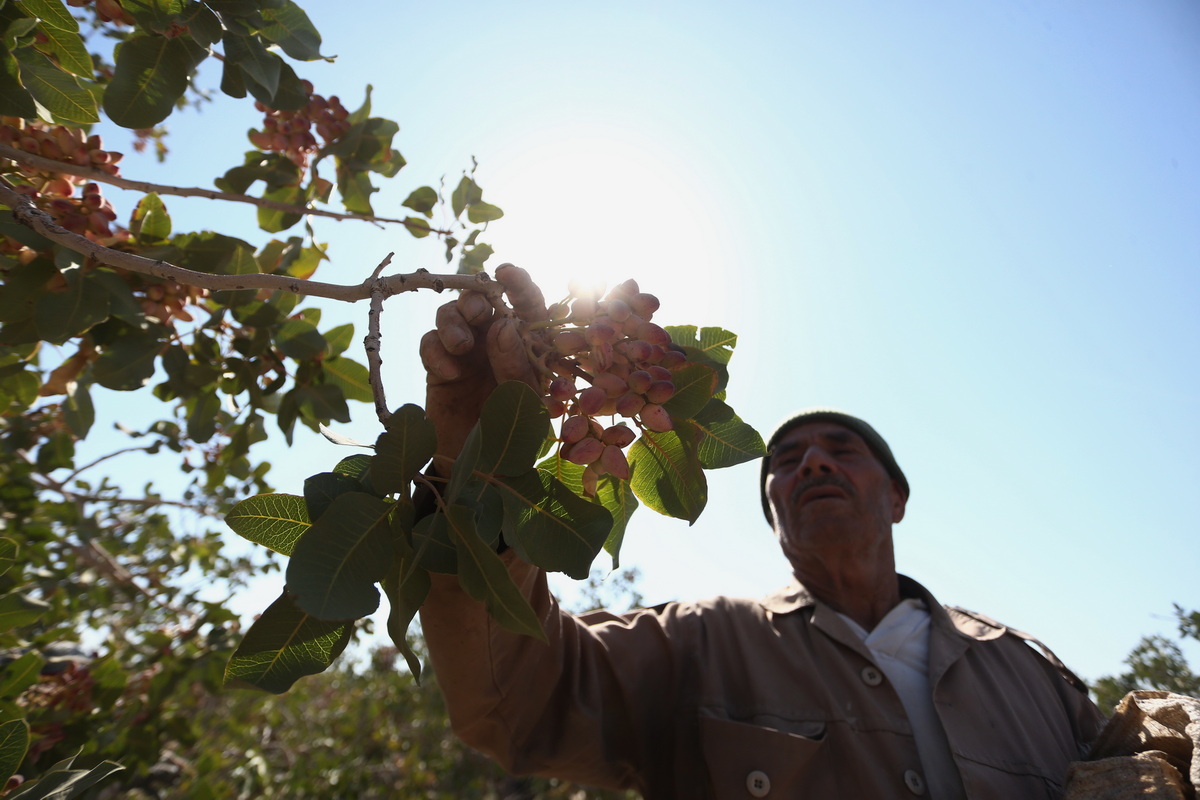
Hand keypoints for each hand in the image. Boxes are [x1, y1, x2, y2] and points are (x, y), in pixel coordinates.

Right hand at [420, 264, 546, 466]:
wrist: (474, 473)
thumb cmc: (511, 436)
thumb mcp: (523, 403)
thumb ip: (516, 365)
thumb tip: (503, 324)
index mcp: (528, 345)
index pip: (528, 304)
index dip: (519, 283)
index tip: (506, 272)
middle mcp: (497, 342)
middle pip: (483, 300)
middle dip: (477, 298)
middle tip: (477, 313)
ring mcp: (467, 352)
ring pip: (452, 314)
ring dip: (453, 321)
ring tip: (461, 347)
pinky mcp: (438, 366)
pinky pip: (430, 342)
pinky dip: (436, 350)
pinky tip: (448, 372)